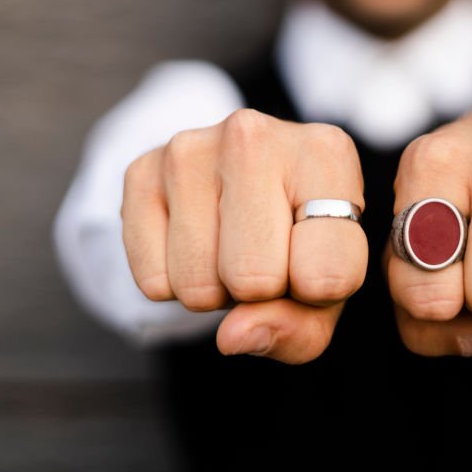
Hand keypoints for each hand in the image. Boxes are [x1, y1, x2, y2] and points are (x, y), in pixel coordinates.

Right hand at [121, 109, 367, 363]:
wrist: (252, 179)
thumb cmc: (304, 236)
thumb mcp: (330, 285)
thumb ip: (300, 327)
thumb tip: (233, 336)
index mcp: (326, 154)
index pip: (326, 274)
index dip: (316, 295)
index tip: (314, 264)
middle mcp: (254, 135)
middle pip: (254, 278)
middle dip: (258, 292)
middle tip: (267, 257)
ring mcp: (190, 149)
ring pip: (197, 283)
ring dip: (214, 289)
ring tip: (231, 247)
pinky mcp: (141, 171)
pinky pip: (152, 280)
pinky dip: (173, 282)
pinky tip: (197, 241)